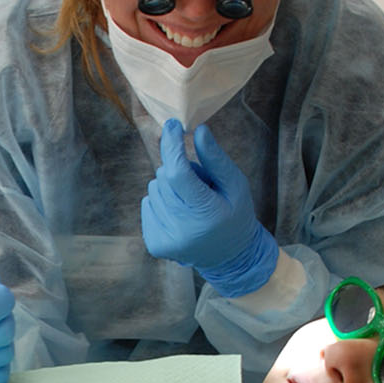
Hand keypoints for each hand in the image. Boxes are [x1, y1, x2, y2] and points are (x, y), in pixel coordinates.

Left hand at [141, 119, 278, 296]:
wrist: (231, 256)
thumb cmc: (236, 214)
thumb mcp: (235, 184)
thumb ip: (215, 158)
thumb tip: (198, 130)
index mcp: (207, 214)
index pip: (179, 173)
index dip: (172, 146)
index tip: (173, 126)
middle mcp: (183, 230)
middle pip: (164, 178)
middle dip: (179, 170)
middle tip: (200, 184)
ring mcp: (166, 240)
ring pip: (154, 189)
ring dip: (170, 187)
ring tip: (192, 202)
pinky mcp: (155, 244)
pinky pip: (147, 204)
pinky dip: (162, 202)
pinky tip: (180, 214)